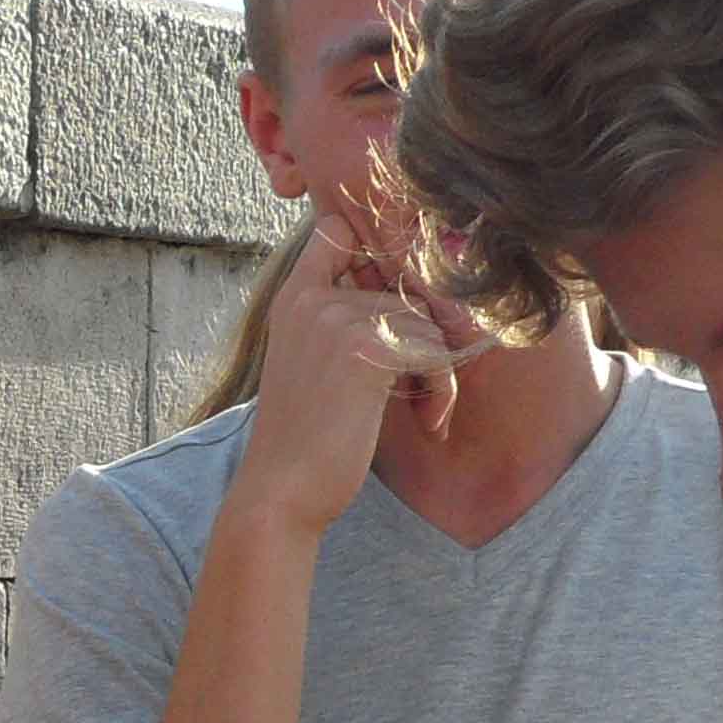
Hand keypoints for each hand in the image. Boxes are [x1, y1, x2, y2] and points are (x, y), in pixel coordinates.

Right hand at [234, 204, 496, 535]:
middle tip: (419, 393)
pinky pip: (434, 351)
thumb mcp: (316, 366)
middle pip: (404, 293)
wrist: (281, 492)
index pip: (335, 231)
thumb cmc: (305, 440)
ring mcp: (336, 318)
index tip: (394, 296)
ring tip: (422, 412)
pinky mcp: (366, 348)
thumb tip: (427, 304)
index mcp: (294, 299)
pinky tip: (428, 422)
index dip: (375, 251)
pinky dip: (442, 389)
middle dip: (424, 343)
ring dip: (436, 372)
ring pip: (425, 323)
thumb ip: (347, 324)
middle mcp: (312, 298)